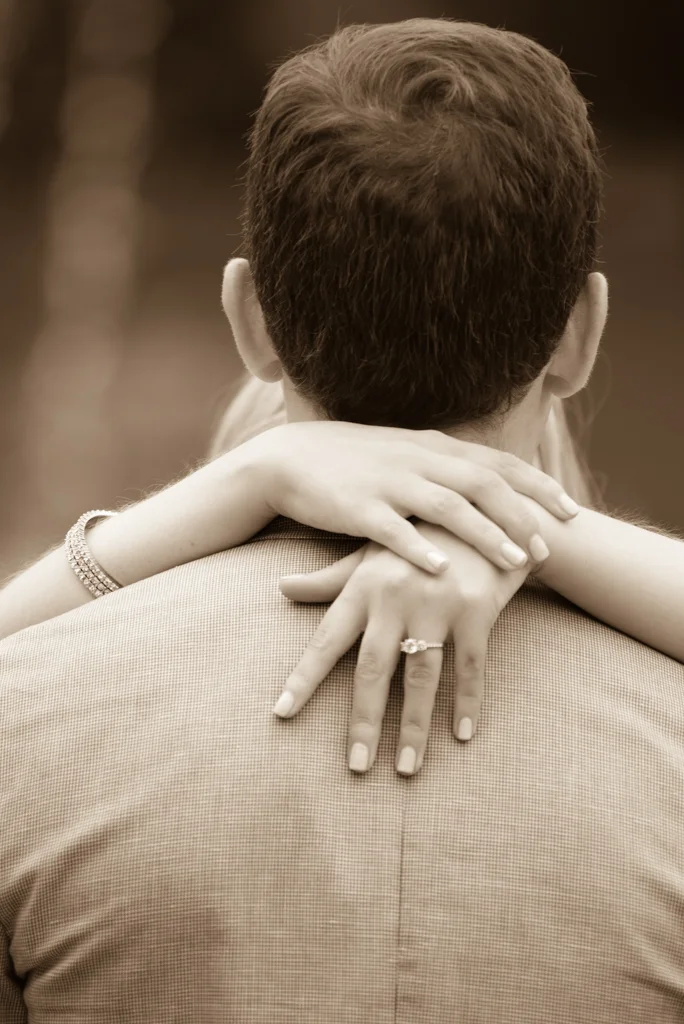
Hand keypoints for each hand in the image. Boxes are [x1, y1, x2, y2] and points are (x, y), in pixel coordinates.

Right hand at [242, 420, 578, 575]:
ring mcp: (388, 481)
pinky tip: (441, 569)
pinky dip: (419, 547)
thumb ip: (446, 467)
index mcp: (433, 446)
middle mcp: (418, 459)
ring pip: (448, 505)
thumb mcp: (406, 454)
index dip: (538, 486)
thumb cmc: (353, 463)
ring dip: (486, 533)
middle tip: (549, 549)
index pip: (498, 463)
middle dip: (522, 516)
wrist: (289, 458)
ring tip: (516, 562)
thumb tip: (490, 484)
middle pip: (483, 483)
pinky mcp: (357, 506)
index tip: (572, 511)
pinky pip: (393, 528)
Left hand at [273, 522, 531, 774]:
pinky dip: (467, 702)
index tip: (282, 715)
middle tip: (357, 767)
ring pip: (422, 677)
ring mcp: (438, 604)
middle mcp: (395, 597)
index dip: (304, 679)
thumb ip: (327, 580)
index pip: (326, 640)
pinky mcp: (476, 610)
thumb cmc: (419, 540)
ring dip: (415, 727)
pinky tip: (463, 735)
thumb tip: (279, 587)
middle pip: (374, 669)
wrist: (486, 512)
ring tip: (408, 768)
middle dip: (364, 722)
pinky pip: (470, 667)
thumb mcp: (372, 556)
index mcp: (364, 586)